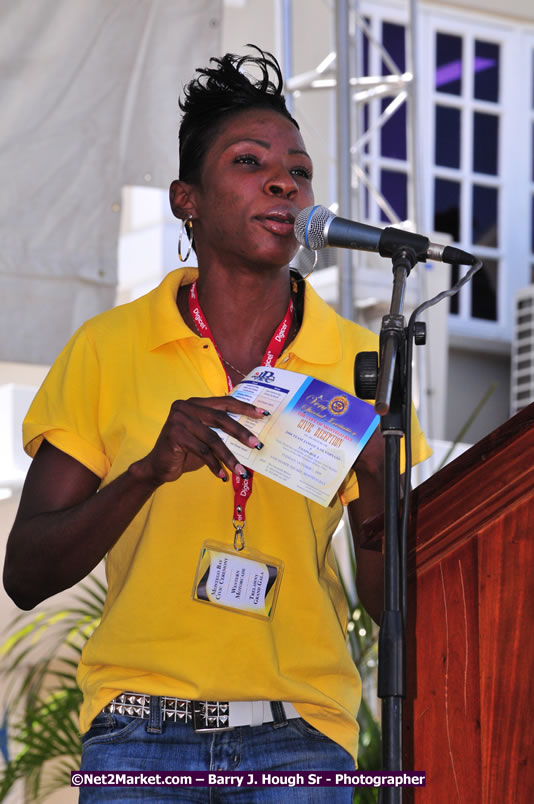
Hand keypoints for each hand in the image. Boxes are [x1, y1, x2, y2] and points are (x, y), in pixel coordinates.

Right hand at [129, 396, 266, 487]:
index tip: (263, 414)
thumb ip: (223, 432)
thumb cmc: (186, 451)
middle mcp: (186, 407)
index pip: (225, 402)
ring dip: (229, 457)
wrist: (158, 466)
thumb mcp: (207, 438)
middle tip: (257, 445)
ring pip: (212, 439)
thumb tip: (253, 437)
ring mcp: (178, 420)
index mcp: (196, 403)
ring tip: (241, 471)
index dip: (245, 408)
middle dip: (241, 433)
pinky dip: (214, 465)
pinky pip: (201, 451)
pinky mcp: (174, 435)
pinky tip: (223, 475)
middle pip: (220, 419)